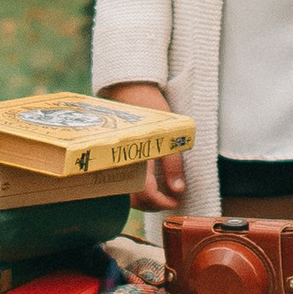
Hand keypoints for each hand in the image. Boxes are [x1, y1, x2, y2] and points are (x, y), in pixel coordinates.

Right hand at [100, 80, 186, 209]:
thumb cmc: (150, 108)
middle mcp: (120, 163)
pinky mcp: (114, 158)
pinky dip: (137, 189)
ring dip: (145, 199)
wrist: (130, 89)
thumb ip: (173, 164)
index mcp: (134, 158)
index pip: (145, 193)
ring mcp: (115, 161)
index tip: (176, 202)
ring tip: (162, 195)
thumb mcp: (168, 135)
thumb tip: (178, 189)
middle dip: (153, 205)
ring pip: (127, 193)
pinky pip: (123, 182)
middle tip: (171, 200)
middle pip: (134, 199)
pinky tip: (150, 185)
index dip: (162, 203)